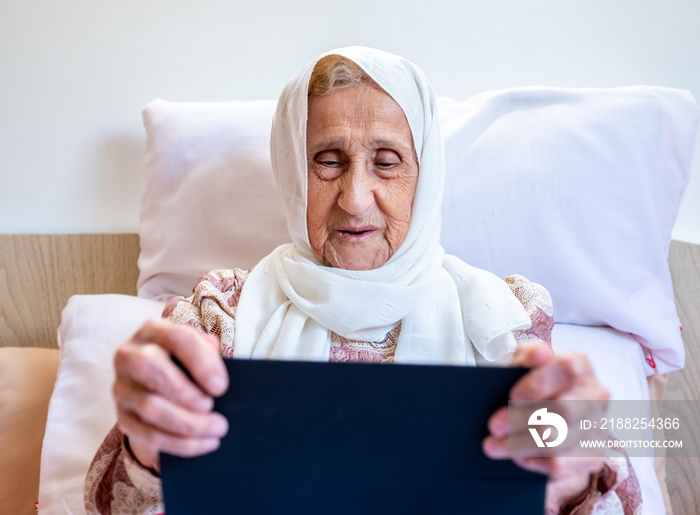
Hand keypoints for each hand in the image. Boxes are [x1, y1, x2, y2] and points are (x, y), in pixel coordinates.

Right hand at [113, 318, 228, 472]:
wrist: (158, 381)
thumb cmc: (186, 361)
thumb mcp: (198, 349)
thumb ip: (208, 354)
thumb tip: (216, 378)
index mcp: (153, 330)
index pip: (177, 338)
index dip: (201, 362)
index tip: (221, 387)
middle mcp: (130, 355)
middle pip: (151, 368)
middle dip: (186, 393)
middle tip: (212, 407)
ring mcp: (122, 387)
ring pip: (151, 407)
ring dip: (188, 423)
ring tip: (217, 429)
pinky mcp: (123, 416)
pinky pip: (149, 435)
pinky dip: (181, 443)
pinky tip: (205, 443)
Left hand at [482, 341, 609, 511]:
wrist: (545, 415)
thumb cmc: (531, 384)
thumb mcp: (523, 364)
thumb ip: (527, 355)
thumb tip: (538, 354)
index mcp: (580, 365)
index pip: (568, 369)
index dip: (539, 384)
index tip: (513, 396)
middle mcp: (595, 394)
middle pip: (563, 411)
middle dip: (521, 419)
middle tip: (493, 425)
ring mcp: (597, 426)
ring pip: (558, 441)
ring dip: (519, 444)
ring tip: (493, 445)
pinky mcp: (591, 456)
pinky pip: (560, 464)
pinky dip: (533, 460)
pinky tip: (517, 455)